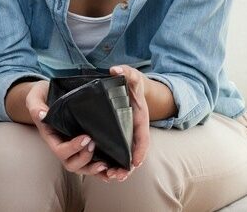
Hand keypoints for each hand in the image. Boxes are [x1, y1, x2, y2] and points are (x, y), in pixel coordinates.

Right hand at [25, 80, 108, 176]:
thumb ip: (36, 105)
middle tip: (94, 144)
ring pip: (83, 168)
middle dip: (85, 159)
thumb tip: (42, 114)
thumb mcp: (35, 97)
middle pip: (72, 164)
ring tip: (106, 165)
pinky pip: (92, 163)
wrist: (50, 94)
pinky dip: (102, 170)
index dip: (73, 148)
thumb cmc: (43, 96)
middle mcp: (63, 145)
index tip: (86, 137)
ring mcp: (74, 148)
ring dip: (95, 170)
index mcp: (51, 137)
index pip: (60, 150)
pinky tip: (113, 168)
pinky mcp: (84, 146)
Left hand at [98, 64, 150, 181]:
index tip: (135, 162)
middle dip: (128, 166)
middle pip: (134, 152)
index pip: (142, 137)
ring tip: (111, 177)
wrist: (130, 86)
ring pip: (125, 156)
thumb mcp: (130, 75)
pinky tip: (104, 172)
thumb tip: (115, 70)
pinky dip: (112, 163)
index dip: (140, 150)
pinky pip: (116, 152)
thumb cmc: (130, 82)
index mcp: (140, 119)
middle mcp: (134, 130)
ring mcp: (126, 134)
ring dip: (119, 168)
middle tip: (118, 175)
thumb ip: (125, 72)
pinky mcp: (117, 135)